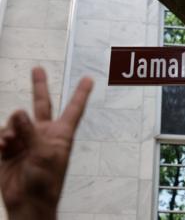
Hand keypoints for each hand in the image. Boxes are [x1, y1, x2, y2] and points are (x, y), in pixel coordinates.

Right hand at [0, 68, 92, 219]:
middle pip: (42, 104)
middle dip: (39, 86)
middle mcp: (44, 133)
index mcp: (61, 134)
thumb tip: (18, 111)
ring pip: (15, 120)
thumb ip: (31, 131)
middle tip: (37, 69)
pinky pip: (3, 134)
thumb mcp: (44, 154)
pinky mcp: (10, 148)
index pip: (73, 109)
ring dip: (11, 129)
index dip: (81, 93)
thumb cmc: (45, 181)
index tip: (89, 79)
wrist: (28, 202)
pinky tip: (2, 147)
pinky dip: (2, 139)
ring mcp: (26, 139)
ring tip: (12, 143)